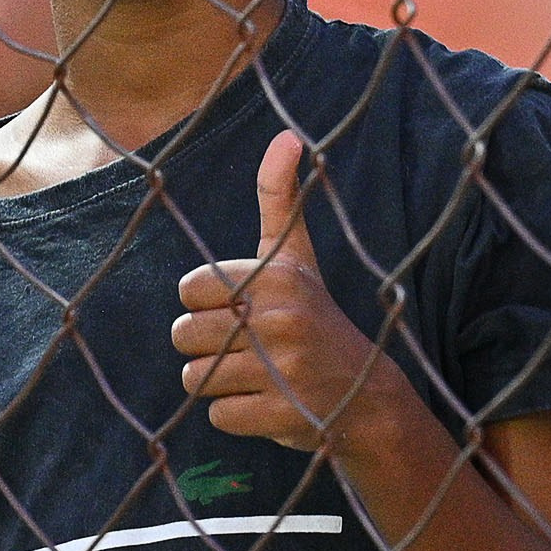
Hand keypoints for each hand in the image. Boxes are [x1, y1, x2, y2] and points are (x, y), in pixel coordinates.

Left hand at [170, 132, 416, 454]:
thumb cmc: (316, 318)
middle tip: (249, 348)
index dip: (207, 304)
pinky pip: (215, 415)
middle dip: (207, 346)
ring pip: (193, 377)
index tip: (242, 311)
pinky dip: (234, 415)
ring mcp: (282, 369)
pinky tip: (268, 404)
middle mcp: (280, 318)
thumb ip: (280, 198)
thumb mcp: (298, 258)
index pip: (189, 288)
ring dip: (218, 383)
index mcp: (276, 276)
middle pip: (183, 334)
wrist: (368, 398)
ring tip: (258, 376)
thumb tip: (286, 135)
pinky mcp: (281, 414)